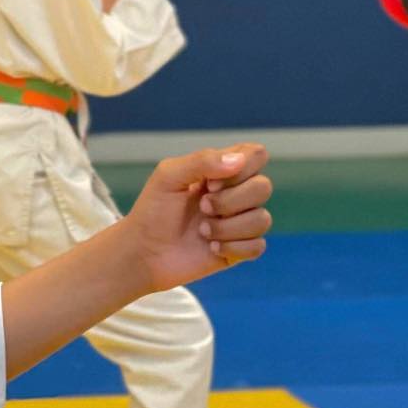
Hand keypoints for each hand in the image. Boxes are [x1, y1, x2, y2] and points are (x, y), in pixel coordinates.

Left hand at [122, 145, 271, 292]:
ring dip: (228, 227)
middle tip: (202, 208)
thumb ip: (202, 161)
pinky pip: (258, 246)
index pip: (256, 155)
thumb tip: (238, 160)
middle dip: (230, 201)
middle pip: (264, 187)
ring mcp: (239, 222)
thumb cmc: (153, 210)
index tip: (210, 182)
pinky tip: (211, 248)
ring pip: (263, 219)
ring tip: (202, 231)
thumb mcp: (169, 176)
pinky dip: (234, 248)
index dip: (241, 168)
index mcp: (222, 170)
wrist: (143, 253)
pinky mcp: (239, 250)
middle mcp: (236, 194)